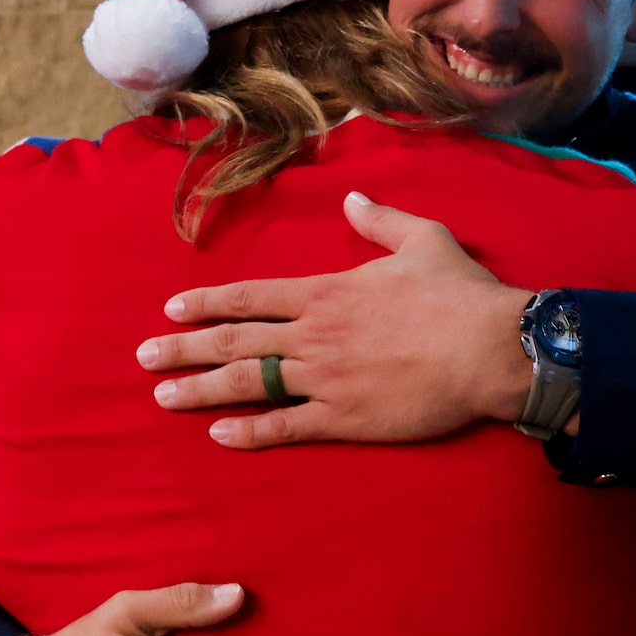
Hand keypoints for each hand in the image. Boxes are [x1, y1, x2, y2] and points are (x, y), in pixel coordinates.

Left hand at [137, 191, 531, 450]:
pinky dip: (249, 432)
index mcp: (327, 292)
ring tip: (163, 396)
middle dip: (183, 348)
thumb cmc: (460, 295)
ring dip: (200, 389)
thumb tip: (352, 200)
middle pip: (234, 341)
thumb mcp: (422, 240)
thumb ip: (379, 221)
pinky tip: (219, 435)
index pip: (250, 296)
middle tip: (144, 358)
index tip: (173, 308)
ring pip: (248, 383)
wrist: (491, 350)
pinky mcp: (345, 418)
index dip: (207, 303)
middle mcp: (314, 334)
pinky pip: (285, 426)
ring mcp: (325, 379)